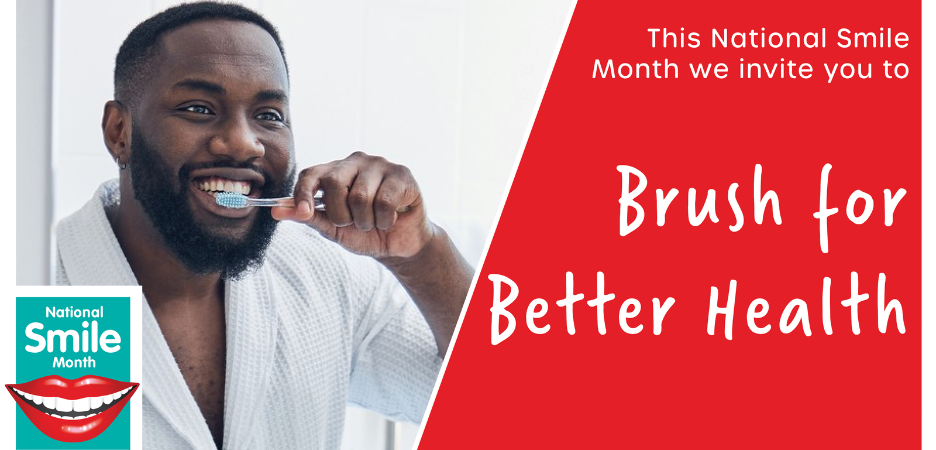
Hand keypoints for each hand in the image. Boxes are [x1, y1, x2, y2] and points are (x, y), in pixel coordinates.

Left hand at [271, 151, 435, 258]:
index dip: (302, 193)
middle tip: (353, 223)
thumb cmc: (365, 232)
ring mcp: (380, 165)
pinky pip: (384, 201)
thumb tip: (276, 211)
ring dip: (366, 221)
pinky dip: (385, 220)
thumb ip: (309, 217)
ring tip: (374, 221)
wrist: (398, 245)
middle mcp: (355, 162)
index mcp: (334, 172)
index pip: (310, 174)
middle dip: (341, 215)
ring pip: (360, 196)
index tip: (302, 214)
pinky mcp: (402, 174)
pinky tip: (391, 218)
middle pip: (334, 183)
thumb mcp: (333, 228)